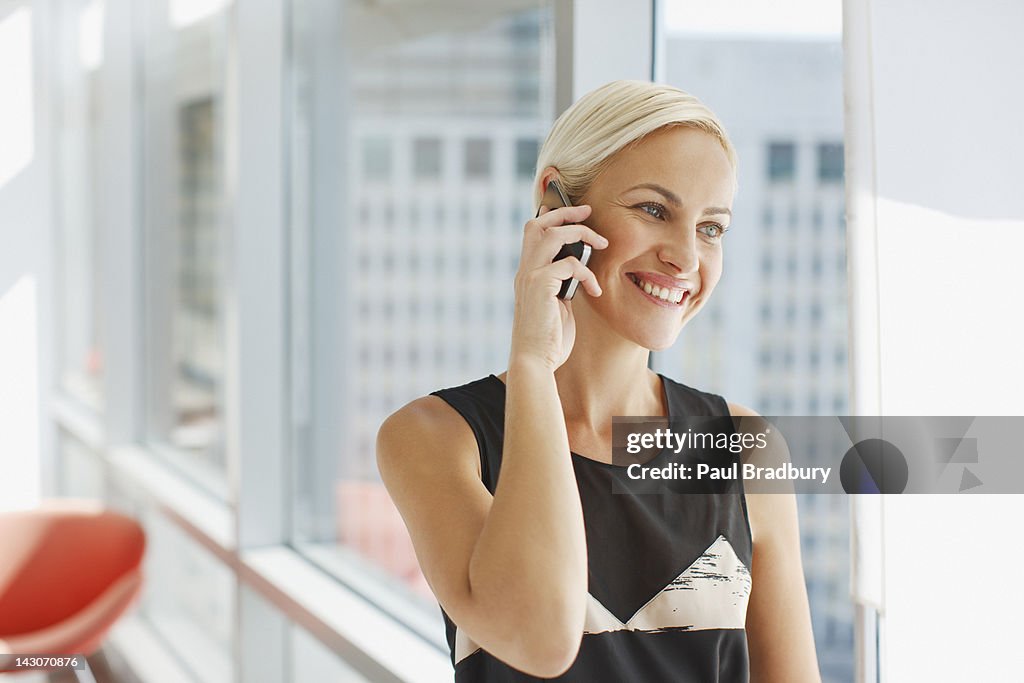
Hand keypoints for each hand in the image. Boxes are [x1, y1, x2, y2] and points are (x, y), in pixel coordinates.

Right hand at [509, 204, 607, 370]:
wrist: (535, 361)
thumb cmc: (549, 339)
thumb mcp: (557, 305)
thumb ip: (562, 285)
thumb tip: (577, 270)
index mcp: (527, 274)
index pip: (533, 234)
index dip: (551, 218)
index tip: (575, 213)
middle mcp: (525, 271)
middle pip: (538, 224)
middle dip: (564, 213)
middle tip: (588, 211)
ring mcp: (530, 276)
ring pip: (553, 234)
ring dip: (581, 233)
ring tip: (602, 243)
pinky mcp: (541, 286)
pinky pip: (570, 264)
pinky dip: (588, 274)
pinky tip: (595, 291)